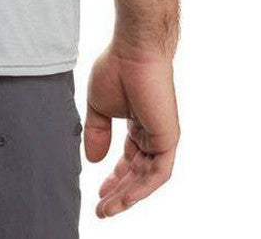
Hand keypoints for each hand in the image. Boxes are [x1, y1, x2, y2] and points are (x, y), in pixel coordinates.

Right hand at [84, 42, 179, 218]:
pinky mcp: (168, 140)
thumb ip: (96, 133)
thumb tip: (92, 160)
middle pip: (136, 173)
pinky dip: (141, 188)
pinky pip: (157, 174)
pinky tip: (124, 198)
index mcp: (138, 125)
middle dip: (118, 192)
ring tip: (107, 209)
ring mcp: (162, 138)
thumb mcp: (98, 106)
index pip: (129, 160)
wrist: (133, 51)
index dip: (114, 177)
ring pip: (146, 178)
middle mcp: (152, 134)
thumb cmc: (116, 68)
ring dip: (127, 196)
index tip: (98, 192)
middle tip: (101, 209)